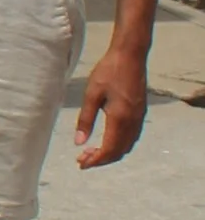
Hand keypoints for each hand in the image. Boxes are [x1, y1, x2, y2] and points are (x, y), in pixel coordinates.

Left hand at [75, 41, 149, 166]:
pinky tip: (107, 140)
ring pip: (127, 146)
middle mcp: (133, 122)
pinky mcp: (141, 112)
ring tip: (92, 151)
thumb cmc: (108, 71)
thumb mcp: (91, 94)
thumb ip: (85, 119)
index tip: (81, 164)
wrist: (130, 55)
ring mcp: (139, 117)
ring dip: (111, 153)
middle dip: (101, 159)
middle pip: (119, 151)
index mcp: (120, 118)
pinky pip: (132, 137)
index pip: (109, 150)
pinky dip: (119, 145)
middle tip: (82, 159)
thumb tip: (79, 142)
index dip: (95, 160)